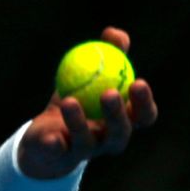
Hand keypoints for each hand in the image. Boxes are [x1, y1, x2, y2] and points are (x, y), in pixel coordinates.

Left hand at [18, 27, 157, 178]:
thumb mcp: (90, 75)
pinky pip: (57, 152)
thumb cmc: (76, 100)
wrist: (45, 134)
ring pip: (87, 143)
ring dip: (79, 123)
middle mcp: (107, 142)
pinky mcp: (58, 157)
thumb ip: (107, 55)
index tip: (138, 83)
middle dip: (117, 115)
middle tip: (109, 93)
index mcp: (122, 123)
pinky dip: (55, 144)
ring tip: (70, 101)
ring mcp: (84, 153)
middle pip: (119, 134)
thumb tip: (115, 33)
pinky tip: (52, 135)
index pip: (143, 117)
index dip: (144, 104)